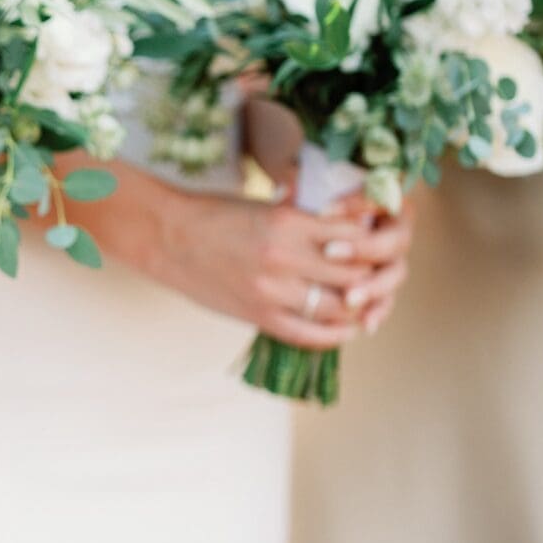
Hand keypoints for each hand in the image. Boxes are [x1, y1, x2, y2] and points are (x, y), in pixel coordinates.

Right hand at [143, 187, 403, 350]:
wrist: (168, 236)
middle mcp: (284, 256)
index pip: (352, 238)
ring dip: (356, 307)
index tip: (372, 244)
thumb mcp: (265, 207)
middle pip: (353, 275)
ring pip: (337, 307)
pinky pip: (311, 335)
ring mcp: (272, 291)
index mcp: (287, 221)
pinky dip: (335, 335)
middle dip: (369, 276)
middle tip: (374, 276)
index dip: (369, 244)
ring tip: (360, 303)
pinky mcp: (260, 316)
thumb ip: (306, 224)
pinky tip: (343, 329)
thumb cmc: (215, 215)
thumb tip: (349, 238)